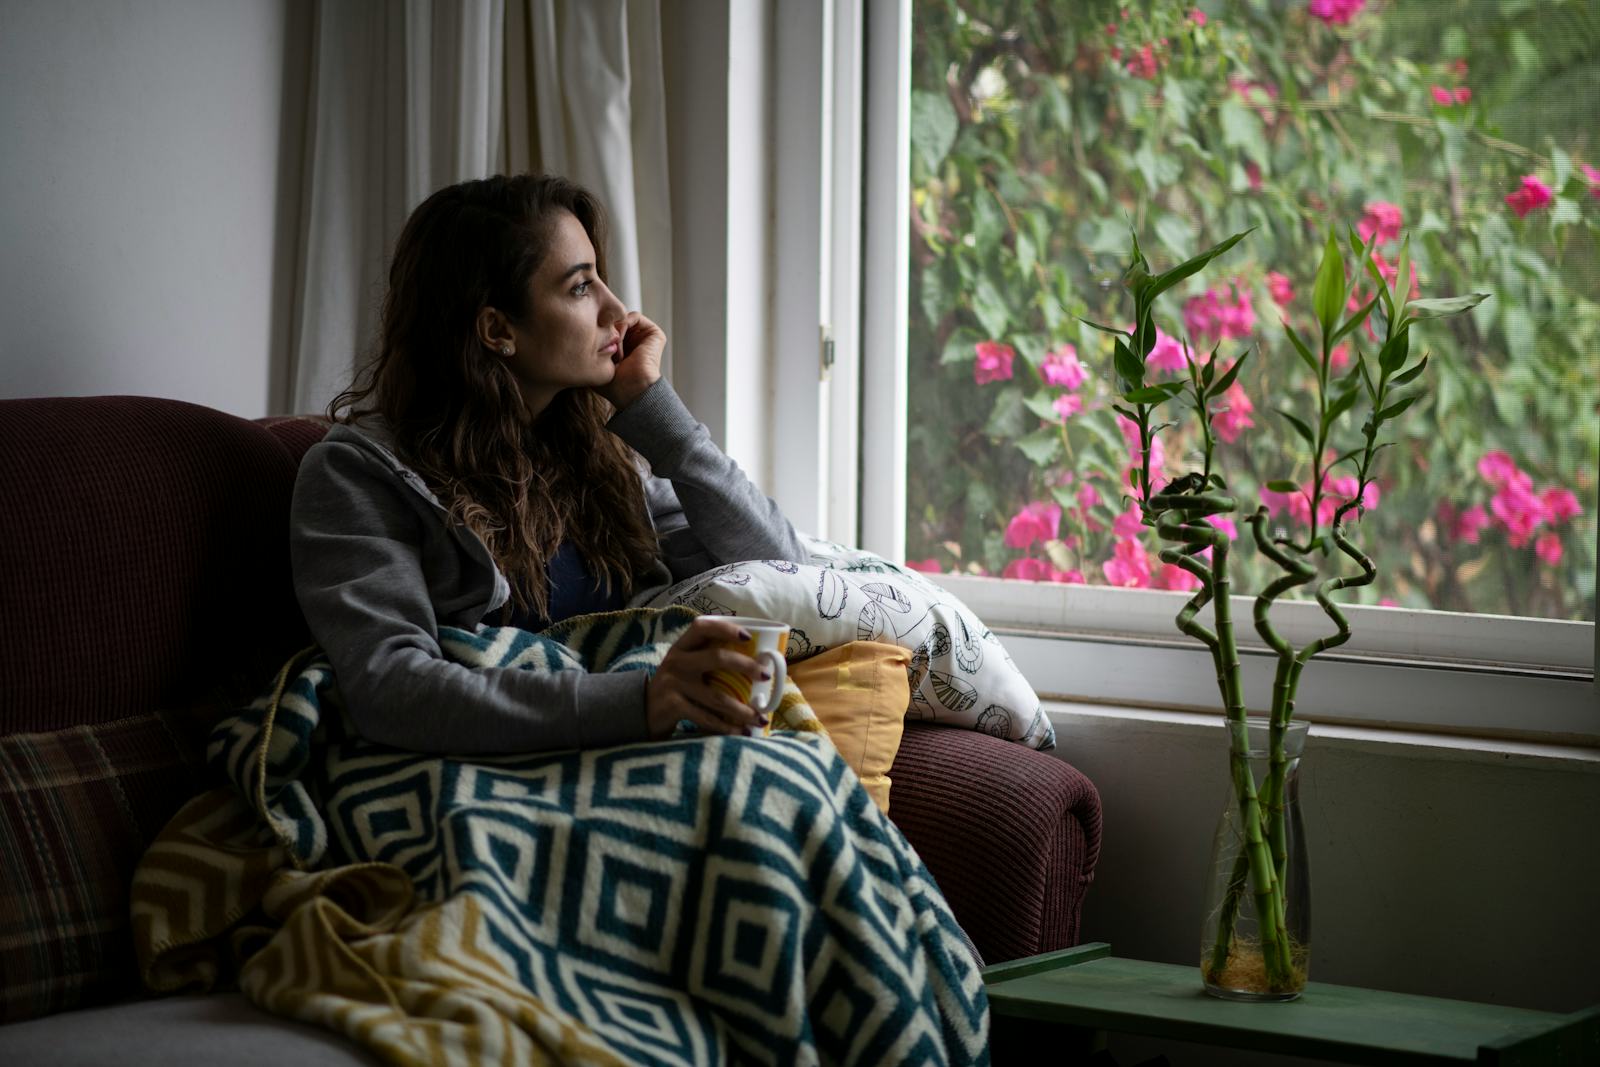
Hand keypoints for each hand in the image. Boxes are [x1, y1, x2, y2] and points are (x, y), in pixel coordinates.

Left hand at [597, 311, 663, 409]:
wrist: (632, 390)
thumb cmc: (614, 384)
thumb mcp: (597, 363)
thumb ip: (591, 348)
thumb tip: (585, 332)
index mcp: (625, 348)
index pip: (608, 328)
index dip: (598, 331)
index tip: (594, 345)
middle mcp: (635, 341)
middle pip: (615, 321)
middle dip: (606, 329)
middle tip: (604, 346)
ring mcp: (645, 336)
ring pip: (622, 318)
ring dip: (614, 329)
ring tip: (613, 347)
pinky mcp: (654, 333)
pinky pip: (634, 317)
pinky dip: (623, 325)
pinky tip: (619, 341)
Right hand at [645, 617, 770, 738]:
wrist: (643, 710)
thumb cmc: (676, 686)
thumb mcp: (685, 666)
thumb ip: (708, 659)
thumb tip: (756, 664)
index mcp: (682, 646)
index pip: (702, 626)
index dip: (726, 628)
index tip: (748, 637)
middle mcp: (676, 661)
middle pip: (716, 657)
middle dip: (745, 666)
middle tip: (766, 676)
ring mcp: (673, 684)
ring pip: (716, 696)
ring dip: (742, 709)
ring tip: (760, 717)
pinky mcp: (672, 706)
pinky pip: (706, 718)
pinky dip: (726, 727)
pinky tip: (741, 732)